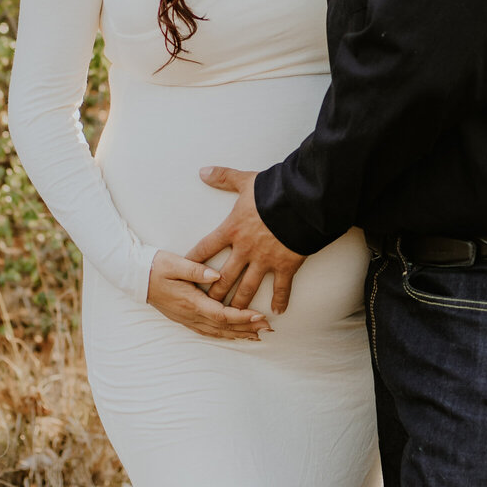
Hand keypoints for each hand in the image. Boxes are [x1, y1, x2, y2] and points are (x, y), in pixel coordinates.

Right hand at [147, 250, 269, 340]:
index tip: (260, 316)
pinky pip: (207, 331)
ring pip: (216, 332)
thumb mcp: (174, 263)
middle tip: (268, 329)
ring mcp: (186, 318)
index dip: (242, 317)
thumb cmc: (155, 266)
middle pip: (223, 326)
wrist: (135, 276)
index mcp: (190, 301)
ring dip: (237, 335)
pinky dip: (223, 335)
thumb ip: (196, 270)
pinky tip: (233, 336)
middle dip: (246, 329)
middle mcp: (190, 314)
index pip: (221, 313)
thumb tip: (217, 275)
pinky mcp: (183, 318)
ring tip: (256, 336)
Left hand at [191, 168, 304, 313]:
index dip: (193, 260)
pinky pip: (281, 288)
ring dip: (239, 302)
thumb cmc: (273, 190)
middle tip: (206, 305)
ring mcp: (265, 260)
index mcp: (232, 229)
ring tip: (232, 315)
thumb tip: (202, 171)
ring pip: (248, 288)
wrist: (302, 201)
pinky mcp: (285, 265)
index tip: (184, 272)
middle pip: (224, 276)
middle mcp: (245, 249)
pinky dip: (280, 300)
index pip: (205, 248)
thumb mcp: (245, 180)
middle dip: (214, 292)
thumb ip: (223, 177)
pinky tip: (277, 312)